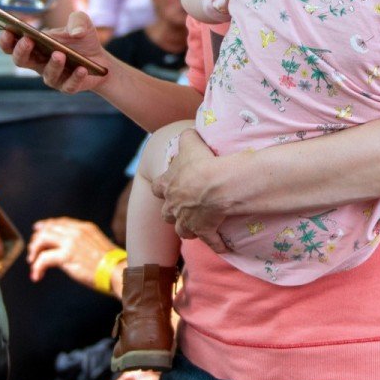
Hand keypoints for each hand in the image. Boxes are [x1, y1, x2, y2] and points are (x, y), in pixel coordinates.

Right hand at [4, 8, 109, 95]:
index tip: (7, 31)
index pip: (12, 44)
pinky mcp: (68, 86)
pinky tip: (82, 69)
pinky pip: (68, 85)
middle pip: (21, 61)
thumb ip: (78, 20)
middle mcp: (39, 63)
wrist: (101, 60)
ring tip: (59, 54)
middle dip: (21, 51)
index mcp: (34, 45)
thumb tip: (76, 32)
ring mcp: (53, 76)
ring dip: (53, 65)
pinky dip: (75, 77)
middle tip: (28, 41)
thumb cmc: (83, 39)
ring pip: (47, 75)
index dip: (6, 39)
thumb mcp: (82, 23)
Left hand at [28, 216, 122, 292]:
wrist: (118, 272)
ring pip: (42, 240)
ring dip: (34, 252)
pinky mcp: (66, 256)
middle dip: (37, 240)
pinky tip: (37, 275)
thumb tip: (71, 252)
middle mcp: (77, 232)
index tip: (38, 230)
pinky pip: (43, 259)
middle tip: (33, 252)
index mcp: (86, 228)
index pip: (61, 222)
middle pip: (48, 228)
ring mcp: (71, 243)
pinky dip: (37, 267)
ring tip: (33, 263)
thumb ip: (84, 244)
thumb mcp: (98, 246)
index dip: (47, 226)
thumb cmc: (112, 265)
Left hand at [151, 130, 231, 251]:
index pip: (157, 188)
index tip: (169, 185)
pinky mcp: (204, 232)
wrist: (216, 185)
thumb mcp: (189, 142)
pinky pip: (211, 242)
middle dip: (173, 211)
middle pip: (166, 214)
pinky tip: (223, 246)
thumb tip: (188, 133)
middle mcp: (173, 206)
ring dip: (188, 228)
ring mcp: (187, 222)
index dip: (162, 187)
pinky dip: (216, 244)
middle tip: (184, 206)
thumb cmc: (200, 162)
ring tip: (198, 226)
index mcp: (167, 186)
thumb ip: (186, 138)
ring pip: (182, 230)